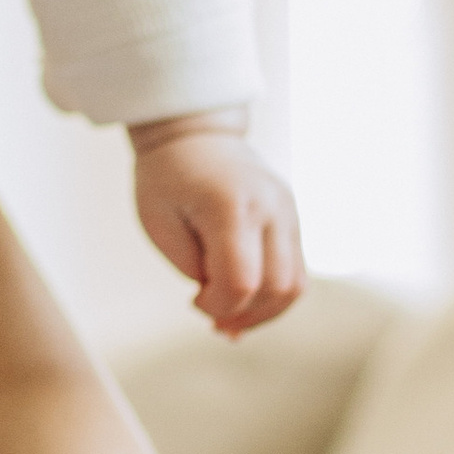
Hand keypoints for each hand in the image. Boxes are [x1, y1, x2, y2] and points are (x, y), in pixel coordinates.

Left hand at [130, 117, 304, 337]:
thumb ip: (193, 267)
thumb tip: (224, 301)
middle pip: (276, 287)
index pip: (241, 281)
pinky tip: (246, 303)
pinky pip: (295, 272)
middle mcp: (270, 207)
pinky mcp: (293, 219)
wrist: (195, 135)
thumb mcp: (158, 223)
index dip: (218, 306)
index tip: (194, 300)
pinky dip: (272, 296)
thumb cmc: (168, 177)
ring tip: (231, 318)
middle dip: (243, 315)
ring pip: (295, 285)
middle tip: (212, 318)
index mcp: (230, 205)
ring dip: (264, 313)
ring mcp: (288, 212)